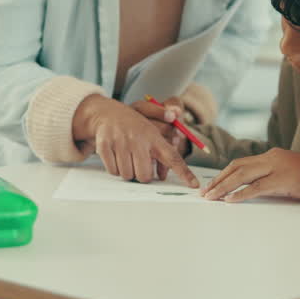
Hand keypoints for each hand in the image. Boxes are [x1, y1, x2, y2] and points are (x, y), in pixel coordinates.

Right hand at [75, 96, 197, 185]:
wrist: (107, 113)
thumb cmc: (133, 125)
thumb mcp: (152, 129)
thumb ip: (167, 139)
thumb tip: (178, 131)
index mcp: (153, 136)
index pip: (172, 157)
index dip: (184, 173)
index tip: (194, 185)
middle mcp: (138, 139)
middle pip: (144, 176)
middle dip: (141, 174)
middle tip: (138, 163)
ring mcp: (120, 142)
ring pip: (127, 175)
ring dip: (127, 171)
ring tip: (126, 156)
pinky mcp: (105, 146)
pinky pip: (113, 171)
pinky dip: (114, 168)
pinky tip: (116, 155)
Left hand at [201, 147, 299, 203]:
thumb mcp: (288, 175)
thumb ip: (270, 179)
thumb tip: (249, 191)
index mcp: (271, 156)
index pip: (241, 163)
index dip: (223, 174)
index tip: (211, 185)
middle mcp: (271, 159)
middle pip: (237, 167)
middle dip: (218, 180)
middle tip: (205, 192)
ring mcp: (276, 168)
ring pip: (242, 175)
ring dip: (224, 186)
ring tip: (212, 197)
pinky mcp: (282, 180)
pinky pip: (257, 187)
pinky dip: (240, 194)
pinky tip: (230, 200)